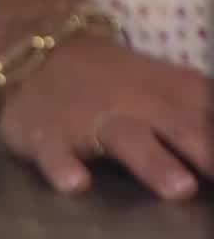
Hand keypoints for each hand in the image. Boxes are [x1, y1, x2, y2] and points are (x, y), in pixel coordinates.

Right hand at [0, 36, 210, 200]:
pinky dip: (64, 167)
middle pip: (184, 130)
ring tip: (180, 189)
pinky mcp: (48, 135)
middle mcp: (139, 106)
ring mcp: (91, 120)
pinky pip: (56, 153)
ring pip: (127, 139)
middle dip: (212, 154)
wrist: (42, 49)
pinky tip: (75, 183)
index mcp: (175, 94)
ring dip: (155, 163)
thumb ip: (203, 115)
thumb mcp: (167, 86)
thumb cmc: (114, 79)